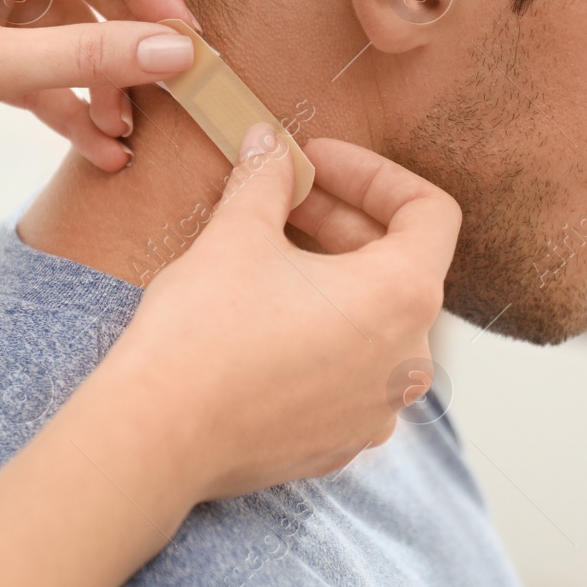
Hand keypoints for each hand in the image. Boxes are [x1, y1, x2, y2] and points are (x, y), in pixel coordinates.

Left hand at [0, 0, 199, 208]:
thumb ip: (85, 58)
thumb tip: (173, 51)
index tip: (184, 33)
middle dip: (123, 41)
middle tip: (171, 82)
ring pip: (63, 38)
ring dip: (99, 84)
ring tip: (126, 129)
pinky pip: (39, 77)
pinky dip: (69, 109)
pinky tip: (100, 148)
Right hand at [0, 125, 459, 586]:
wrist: (157, 437)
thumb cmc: (203, 334)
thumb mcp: (236, 234)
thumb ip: (266, 179)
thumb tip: (269, 145)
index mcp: (403, 297)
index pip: (429, 212)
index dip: (373, 173)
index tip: (315, 162)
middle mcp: (407, 359)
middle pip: (399, 265)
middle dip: (341, 219)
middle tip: (281, 195)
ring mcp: (376, 409)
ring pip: (373, 322)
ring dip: (331, 276)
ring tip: (269, 251)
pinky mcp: (339, 441)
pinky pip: (348, 371)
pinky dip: (321, 332)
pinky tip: (263, 317)